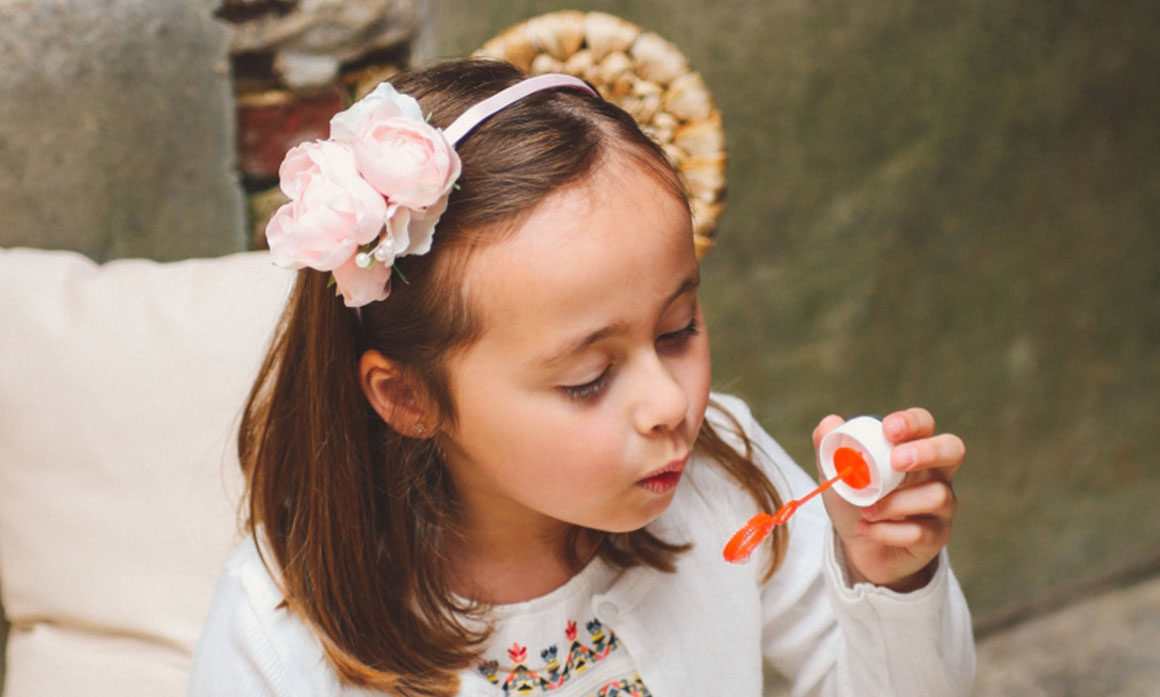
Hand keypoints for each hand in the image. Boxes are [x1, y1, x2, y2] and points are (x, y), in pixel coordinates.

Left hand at [813, 408, 962, 591]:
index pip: (924, 423)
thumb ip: (829, 446)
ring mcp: (941, 506)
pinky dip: (886, 531)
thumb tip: (829, 423)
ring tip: (865, 510)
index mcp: (911, 449)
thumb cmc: (853, 500)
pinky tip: (865, 529)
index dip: (912, 422)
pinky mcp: (936, 537)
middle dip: (927, 451)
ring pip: (937, 496)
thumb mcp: (835, 473)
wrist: (855, 546)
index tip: (888, 429)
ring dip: (894, 503)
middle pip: (953, 450)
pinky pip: (920, 533)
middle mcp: (934, 473)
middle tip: (896, 462)